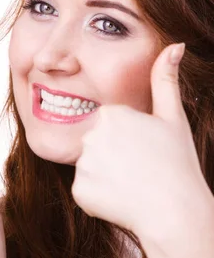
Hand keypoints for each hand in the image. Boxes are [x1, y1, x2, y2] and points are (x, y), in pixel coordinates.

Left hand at [71, 43, 208, 234]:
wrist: (175, 211)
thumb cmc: (177, 163)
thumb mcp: (173, 118)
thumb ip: (166, 80)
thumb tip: (175, 46)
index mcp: (110, 115)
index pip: (109, 124)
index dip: (128, 139)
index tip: (144, 151)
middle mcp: (91, 136)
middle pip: (96, 144)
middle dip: (113, 156)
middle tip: (139, 169)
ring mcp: (83, 164)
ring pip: (90, 168)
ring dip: (106, 177)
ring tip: (132, 184)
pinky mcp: (78, 190)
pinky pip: (86, 190)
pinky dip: (99, 196)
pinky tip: (121, 198)